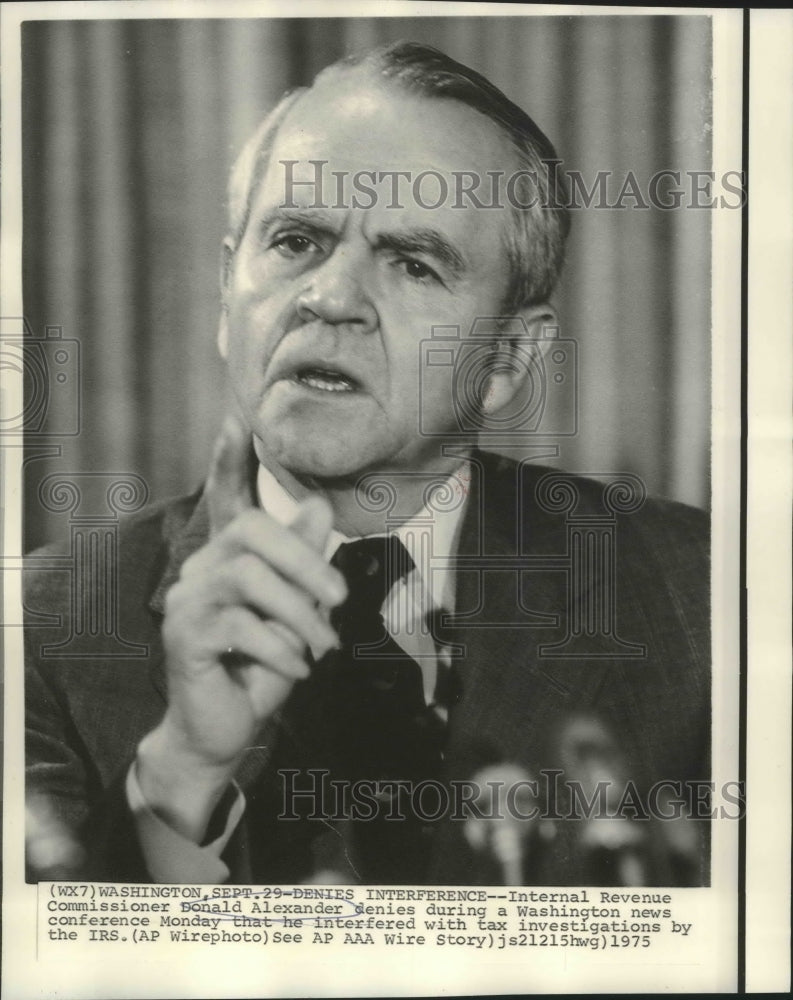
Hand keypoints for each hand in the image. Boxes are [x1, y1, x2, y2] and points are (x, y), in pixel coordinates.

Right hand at [137, 412, 346, 840]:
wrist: (225, 728)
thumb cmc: (262, 664)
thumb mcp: (295, 613)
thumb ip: (303, 564)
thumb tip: (319, 506)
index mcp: (228, 558)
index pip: (226, 499)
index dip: (230, 461)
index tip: (238, 418)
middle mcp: (200, 569)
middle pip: (251, 532)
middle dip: (304, 560)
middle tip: (340, 597)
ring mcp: (187, 602)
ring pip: (250, 580)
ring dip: (298, 615)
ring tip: (322, 647)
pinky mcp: (184, 639)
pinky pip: (243, 629)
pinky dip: (282, 651)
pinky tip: (297, 671)